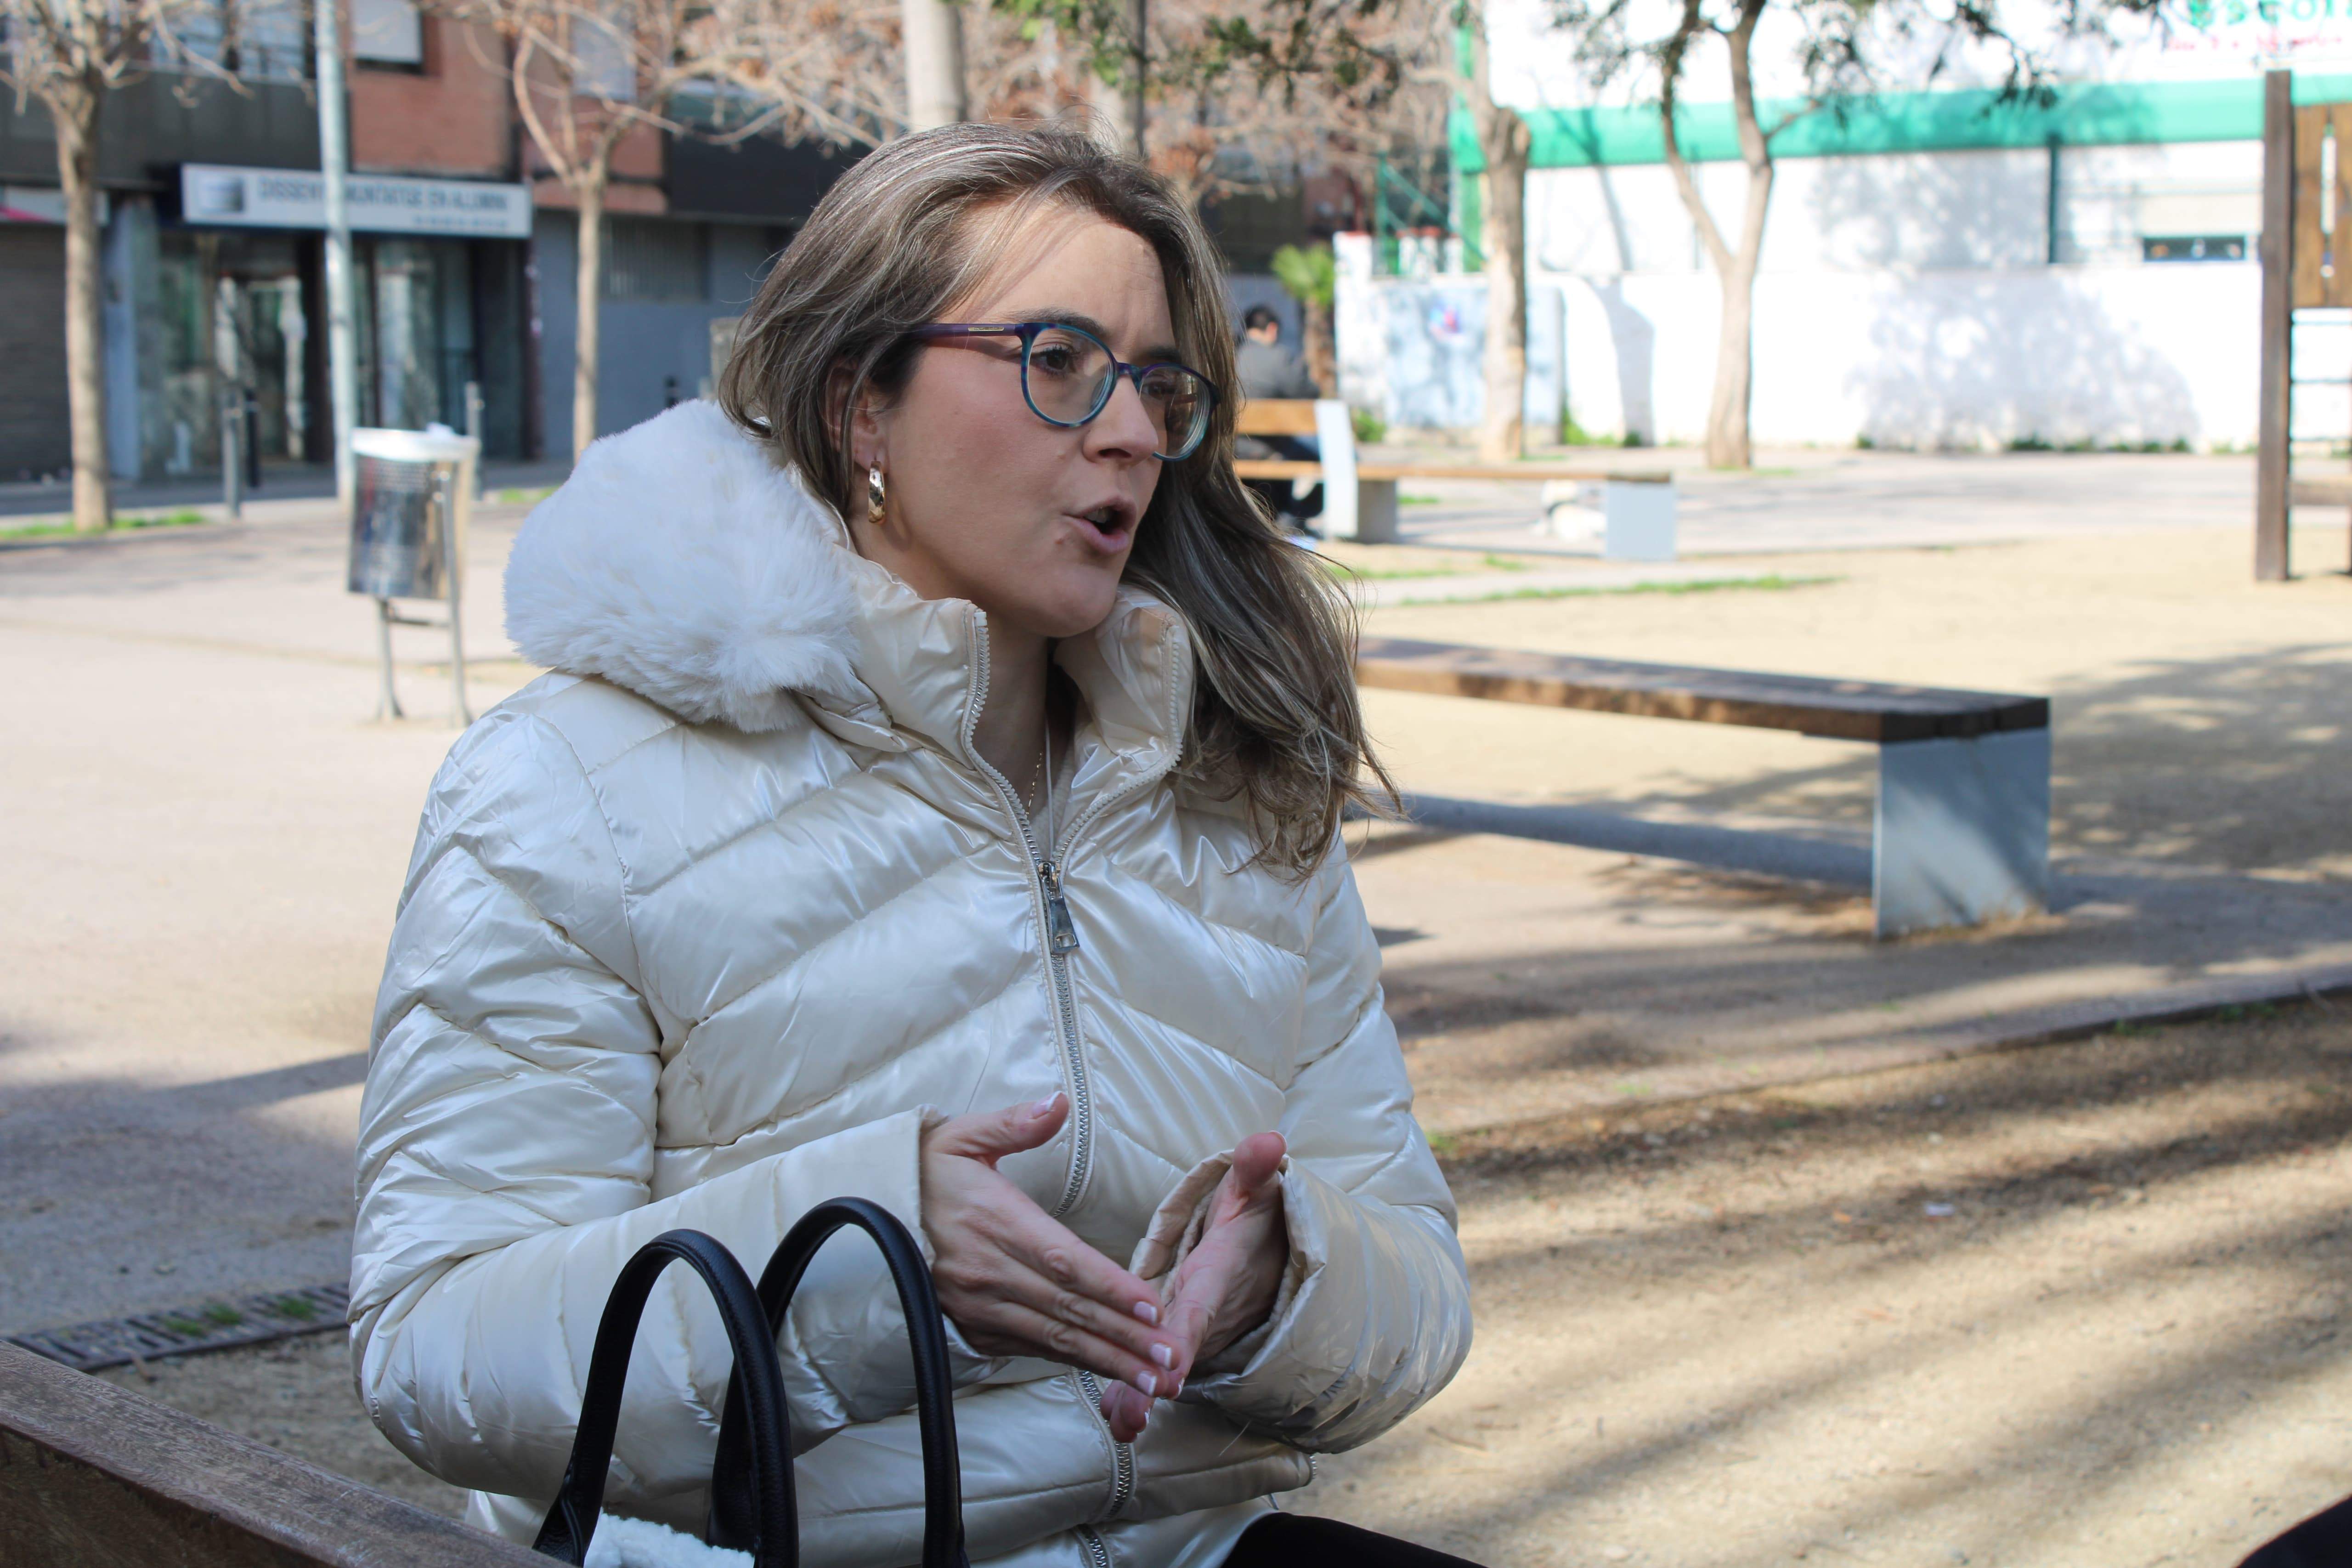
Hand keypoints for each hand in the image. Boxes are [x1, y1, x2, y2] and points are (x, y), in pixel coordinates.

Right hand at [920, 1095, 1178, 1441]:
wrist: (866, 1215)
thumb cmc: (925, 1172)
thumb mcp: (962, 1137)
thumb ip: (1014, 1124)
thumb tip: (1058, 1102)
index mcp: (996, 1224)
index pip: (1065, 1262)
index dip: (1110, 1287)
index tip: (1151, 1306)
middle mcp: (990, 1273)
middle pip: (1070, 1311)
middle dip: (1125, 1337)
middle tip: (1172, 1360)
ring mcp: (980, 1307)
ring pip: (1055, 1340)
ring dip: (1108, 1361)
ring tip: (1153, 1381)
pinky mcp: (973, 1327)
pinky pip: (1031, 1348)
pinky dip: (1072, 1362)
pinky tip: (1108, 1371)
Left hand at [1095, 1133, 1289, 1437]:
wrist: (1274, 1252)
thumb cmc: (1254, 1217)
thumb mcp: (1255, 1189)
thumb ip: (1253, 1169)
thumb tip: (1268, 1142)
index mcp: (1218, 1276)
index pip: (1199, 1309)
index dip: (1183, 1339)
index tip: (1169, 1365)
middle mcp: (1207, 1312)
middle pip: (1177, 1352)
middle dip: (1155, 1380)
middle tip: (1134, 1411)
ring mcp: (1193, 1332)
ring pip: (1164, 1368)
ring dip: (1142, 1396)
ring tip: (1120, 1422)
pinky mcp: (1177, 1340)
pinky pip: (1156, 1369)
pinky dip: (1138, 1396)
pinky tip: (1116, 1418)